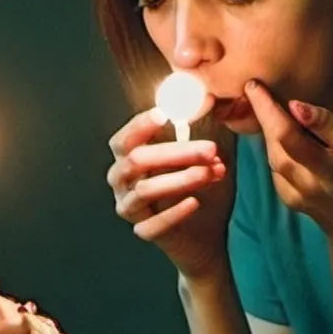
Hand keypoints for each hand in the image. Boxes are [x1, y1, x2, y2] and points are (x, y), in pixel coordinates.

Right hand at [106, 102, 236, 280]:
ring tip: (209, 172)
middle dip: (175, 151)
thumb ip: (200, 129)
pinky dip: (174, 213)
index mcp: (131, 156)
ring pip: (145, 190)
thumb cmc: (199, 187)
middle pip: (137, 160)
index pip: (126, 138)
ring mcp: (130, 207)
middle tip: (209, 148)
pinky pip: (153, 225)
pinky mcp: (143, 231)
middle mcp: (122, 180)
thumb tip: (208, 98)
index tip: (164, 114)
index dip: (141, 125)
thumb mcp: (203, 155)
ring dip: (180, 179)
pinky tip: (195, 203)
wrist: (205, 235)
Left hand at [244, 80, 332, 248]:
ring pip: (270, 153)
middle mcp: (302, 185)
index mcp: (325, 171)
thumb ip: (327, 126)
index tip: (254, 86)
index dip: (268, 110)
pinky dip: (273, 144)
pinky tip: (278, 131)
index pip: (288, 137)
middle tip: (255, 87)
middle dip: (262, 114)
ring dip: (266, 127)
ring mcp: (289, 194)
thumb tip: (295, 105)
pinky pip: (273, 164)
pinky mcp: (283, 197)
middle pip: (273, 144)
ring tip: (264, 103)